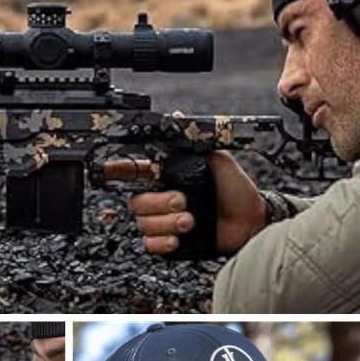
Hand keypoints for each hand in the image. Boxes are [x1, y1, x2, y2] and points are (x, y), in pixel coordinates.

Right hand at [103, 151, 268, 255]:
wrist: (251, 222)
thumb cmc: (236, 191)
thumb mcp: (218, 160)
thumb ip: (196, 141)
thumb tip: (178, 116)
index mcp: (169, 176)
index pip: (135, 171)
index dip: (118, 169)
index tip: (108, 169)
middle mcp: (162, 199)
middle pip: (136, 201)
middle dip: (158, 202)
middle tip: (183, 201)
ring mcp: (165, 222)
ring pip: (143, 223)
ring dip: (165, 222)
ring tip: (190, 221)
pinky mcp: (171, 243)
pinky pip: (150, 244)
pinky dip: (161, 242)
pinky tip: (178, 238)